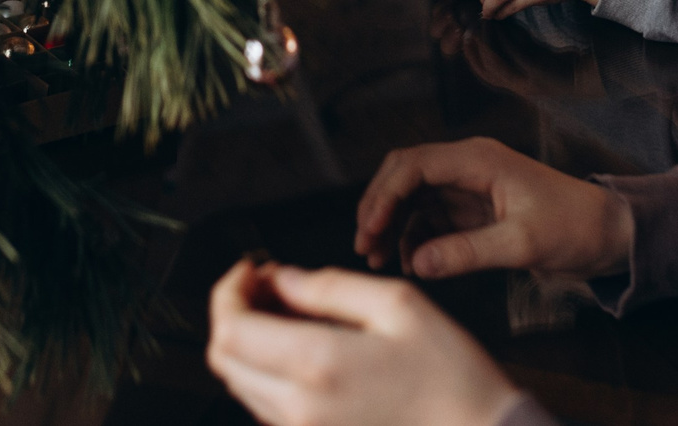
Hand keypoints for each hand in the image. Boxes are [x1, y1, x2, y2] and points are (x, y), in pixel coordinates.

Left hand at [206, 260, 518, 425]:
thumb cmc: (453, 379)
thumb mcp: (399, 306)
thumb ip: (329, 287)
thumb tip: (282, 278)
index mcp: (317, 363)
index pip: (230, 326)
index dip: (229, 289)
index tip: (251, 270)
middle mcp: (300, 406)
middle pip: (224, 358)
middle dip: (233, 313)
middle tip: (265, 287)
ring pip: (242, 384)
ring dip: (249, 344)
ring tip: (288, 315)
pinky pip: (268, 407)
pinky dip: (270, 373)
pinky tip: (304, 350)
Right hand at [353, 137, 633, 280]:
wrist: (610, 234)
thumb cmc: (573, 228)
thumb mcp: (522, 244)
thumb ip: (467, 253)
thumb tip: (417, 264)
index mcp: (478, 159)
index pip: (413, 165)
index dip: (384, 195)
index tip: (369, 229)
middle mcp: (467, 166)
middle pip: (404, 175)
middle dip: (379, 207)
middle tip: (364, 245)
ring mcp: (469, 187)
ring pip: (413, 198)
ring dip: (393, 225)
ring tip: (379, 259)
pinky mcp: (473, 209)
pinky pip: (431, 219)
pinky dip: (415, 238)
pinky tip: (412, 264)